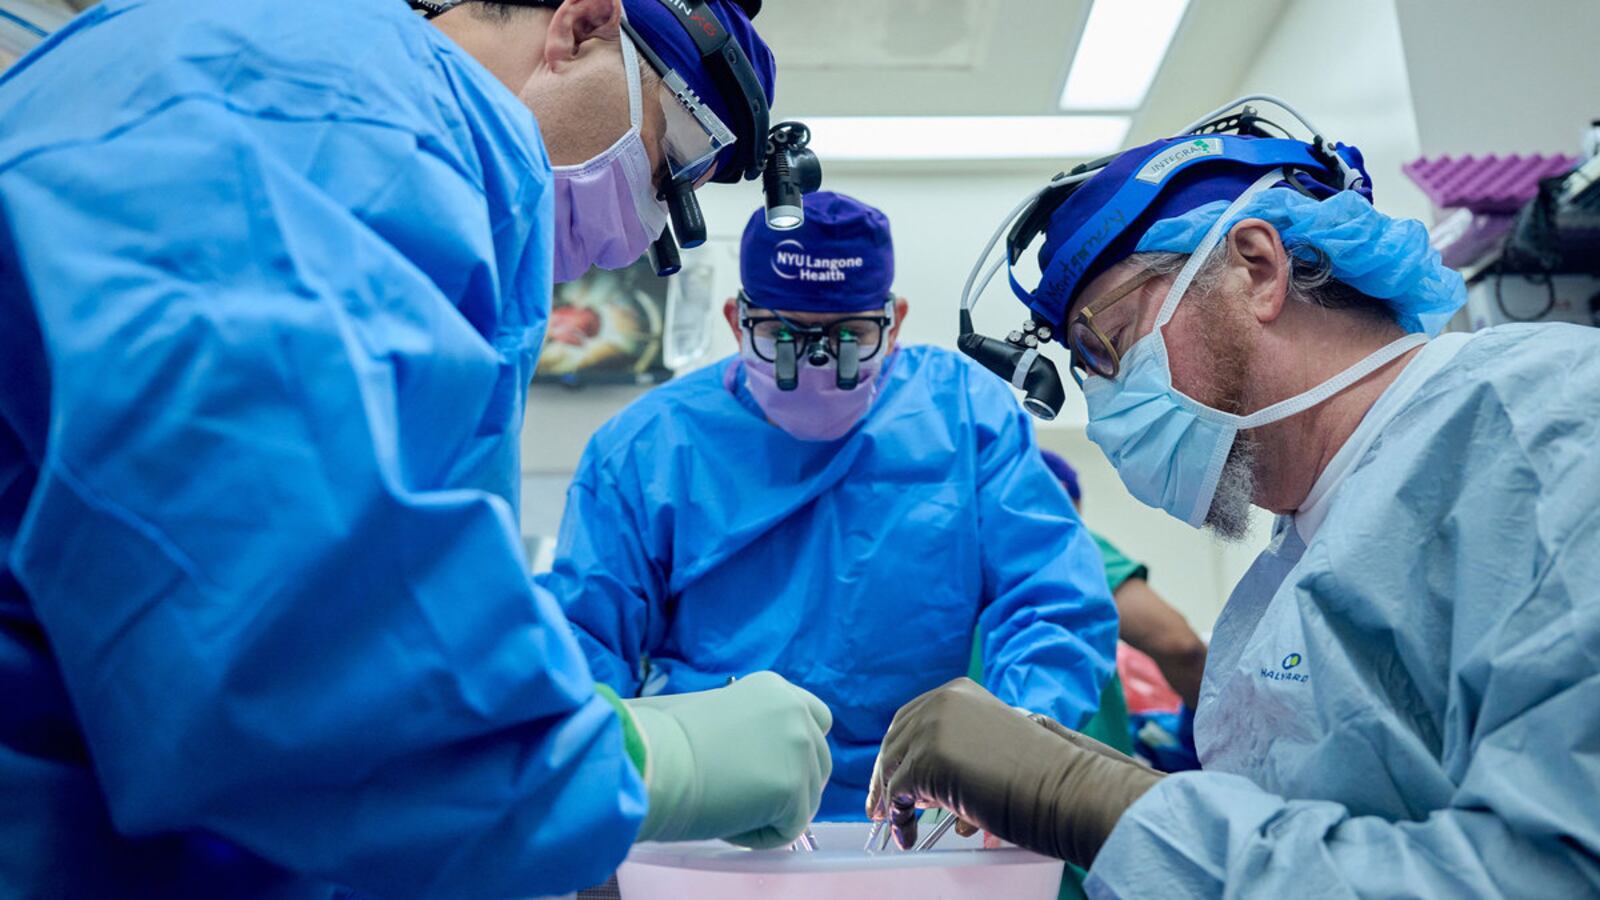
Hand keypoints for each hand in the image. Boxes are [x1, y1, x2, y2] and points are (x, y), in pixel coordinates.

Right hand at [626, 672, 831, 848]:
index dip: (796, 752)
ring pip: (807, 800)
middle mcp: (796, 711)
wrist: (655, 761)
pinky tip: (727, 823)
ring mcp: (800, 748)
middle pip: (819, 763)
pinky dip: (760, 836)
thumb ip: (755, 727)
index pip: (817, 721)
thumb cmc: (667, 742)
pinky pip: (790, 829)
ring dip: (771, 812)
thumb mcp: (719, 713)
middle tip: (742, 796)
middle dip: (789, 787)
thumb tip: (767, 758)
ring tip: (726, 805)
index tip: (767, 768)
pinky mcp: (794, 787)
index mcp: (776, 690)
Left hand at [865, 678, 1160, 867]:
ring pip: (894, 769)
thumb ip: (955, 749)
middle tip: (880, 808)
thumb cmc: (1039, 774)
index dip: (896, 752)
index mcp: (957, 693)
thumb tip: (920, 786)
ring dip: (893, 802)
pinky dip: (899, 819)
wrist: (1064, 785)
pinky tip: (907, 835)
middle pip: (894, 741)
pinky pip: (899, 794)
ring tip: (897, 826)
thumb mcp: (988, 746)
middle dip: (885, 776)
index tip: (889, 777)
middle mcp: (940, 702)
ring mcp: (932, 728)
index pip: (909, 720)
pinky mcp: (928, 760)